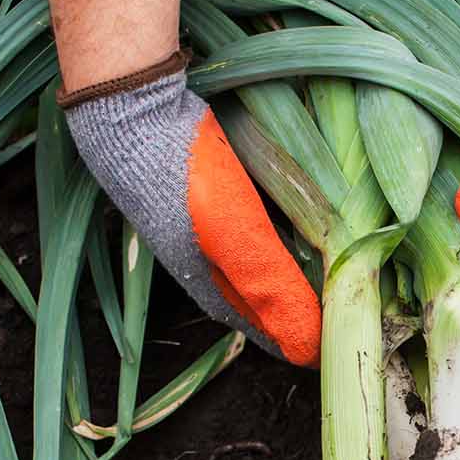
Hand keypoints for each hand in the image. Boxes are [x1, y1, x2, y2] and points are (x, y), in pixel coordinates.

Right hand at [62, 53, 320, 366]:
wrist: (129, 106)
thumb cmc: (184, 176)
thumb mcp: (236, 236)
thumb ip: (272, 286)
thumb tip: (309, 347)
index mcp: (208, 281)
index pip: (261, 327)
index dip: (295, 340)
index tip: (326, 353)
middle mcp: (201, 257)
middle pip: (254, 296)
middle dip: (290, 309)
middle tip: (330, 314)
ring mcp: (198, 220)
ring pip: (250, 258)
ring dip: (283, 269)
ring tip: (320, 272)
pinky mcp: (201, 184)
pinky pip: (246, 220)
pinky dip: (273, 228)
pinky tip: (288, 215)